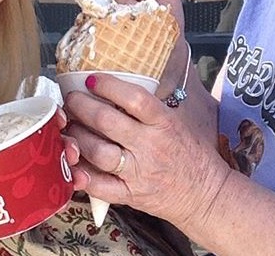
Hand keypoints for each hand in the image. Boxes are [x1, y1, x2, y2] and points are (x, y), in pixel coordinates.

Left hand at [0, 107, 80, 229]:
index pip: (25, 120)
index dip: (46, 116)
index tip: (58, 119)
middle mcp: (17, 147)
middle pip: (49, 137)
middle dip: (66, 140)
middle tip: (70, 151)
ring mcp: (29, 166)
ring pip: (57, 156)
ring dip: (70, 161)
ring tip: (75, 173)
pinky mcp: (36, 186)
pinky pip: (57, 178)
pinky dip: (68, 180)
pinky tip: (74, 184)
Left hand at [64, 73, 228, 229]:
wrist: (205, 193)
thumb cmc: (189, 153)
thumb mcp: (175, 121)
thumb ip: (149, 107)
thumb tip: (116, 86)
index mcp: (164, 123)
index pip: (135, 98)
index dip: (110, 86)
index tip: (93, 79)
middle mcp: (150, 146)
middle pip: (107, 121)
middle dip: (82, 106)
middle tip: (72, 98)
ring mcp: (138, 172)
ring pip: (98, 152)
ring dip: (77, 136)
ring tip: (69, 126)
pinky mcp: (130, 195)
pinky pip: (99, 186)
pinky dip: (81, 175)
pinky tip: (71, 162)